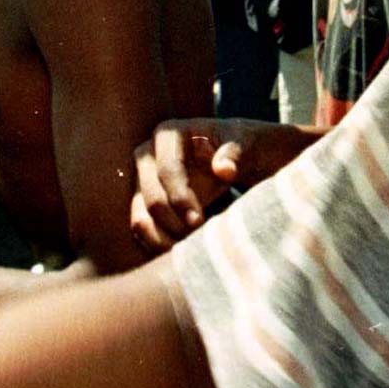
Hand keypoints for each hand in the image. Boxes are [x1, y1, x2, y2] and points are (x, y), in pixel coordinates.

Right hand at [129, 118, 317, 252]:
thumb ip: (236, 153)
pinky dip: (161, 246)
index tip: (200, 222)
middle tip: (200, 241)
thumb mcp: (247, 143)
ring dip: (165, 241)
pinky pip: (144, 230)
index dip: (181, 198)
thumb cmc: (244, 147)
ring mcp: (143, 181)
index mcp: (169, 134)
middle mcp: (148, 155)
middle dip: (175, 224)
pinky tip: (186, 253)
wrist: (238, 163)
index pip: (167, 170)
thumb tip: (224, 169)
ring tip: (194, 250)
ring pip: (141, 219)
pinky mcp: (145, 204)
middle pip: (151, 198)